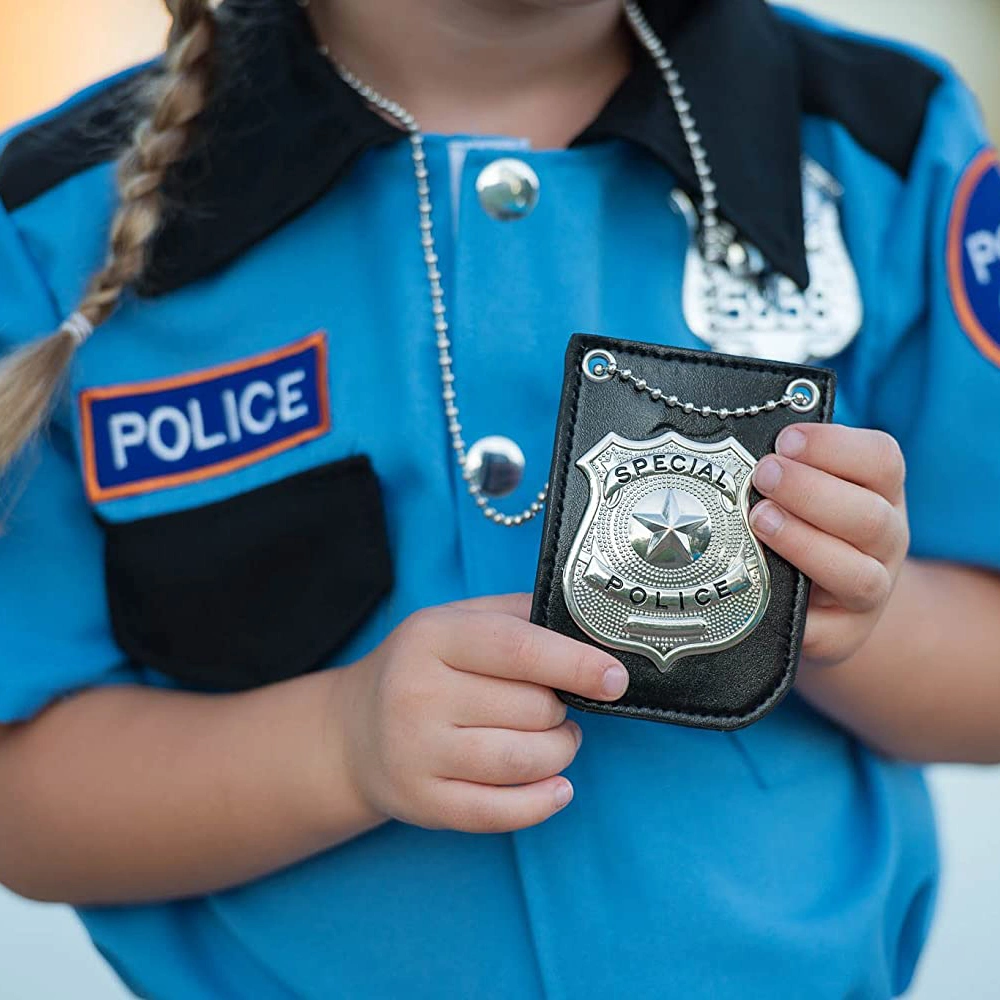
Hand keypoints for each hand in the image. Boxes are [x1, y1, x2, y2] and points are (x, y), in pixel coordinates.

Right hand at [339, 594, 628, 833]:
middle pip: (530, 709)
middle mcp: (417, 693)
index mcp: (432, 637)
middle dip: (561, 711)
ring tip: (558, 741)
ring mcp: (416, 752)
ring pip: (522, 762)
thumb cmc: (424, 668)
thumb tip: (588, 621)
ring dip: (559, 753)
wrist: (352, 730)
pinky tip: (557, 788)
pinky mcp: (422, 802)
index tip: (615, 679)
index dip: (575, 664)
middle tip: (558, 707)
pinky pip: (499, 812)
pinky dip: (542, 803)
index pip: (518, 649)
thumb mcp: (456, 621)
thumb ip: (518, 614)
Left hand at [749, 424, 909, 667]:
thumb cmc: (808, 526)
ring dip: (805, 543)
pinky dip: (794, 609)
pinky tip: (760, 587)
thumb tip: (740, 444)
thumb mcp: (810, 488)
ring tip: (759, 521)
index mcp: (881, 493)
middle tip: (763, 475)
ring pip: (858, 574)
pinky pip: (824, 628)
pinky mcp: (844, 635)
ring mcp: (873, 592)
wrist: (830, 602)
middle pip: (869, 517)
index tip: (786, 440)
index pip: (882, 460)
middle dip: (810, 492)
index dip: (835, 446)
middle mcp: (887, 542)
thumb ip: (788, 467)